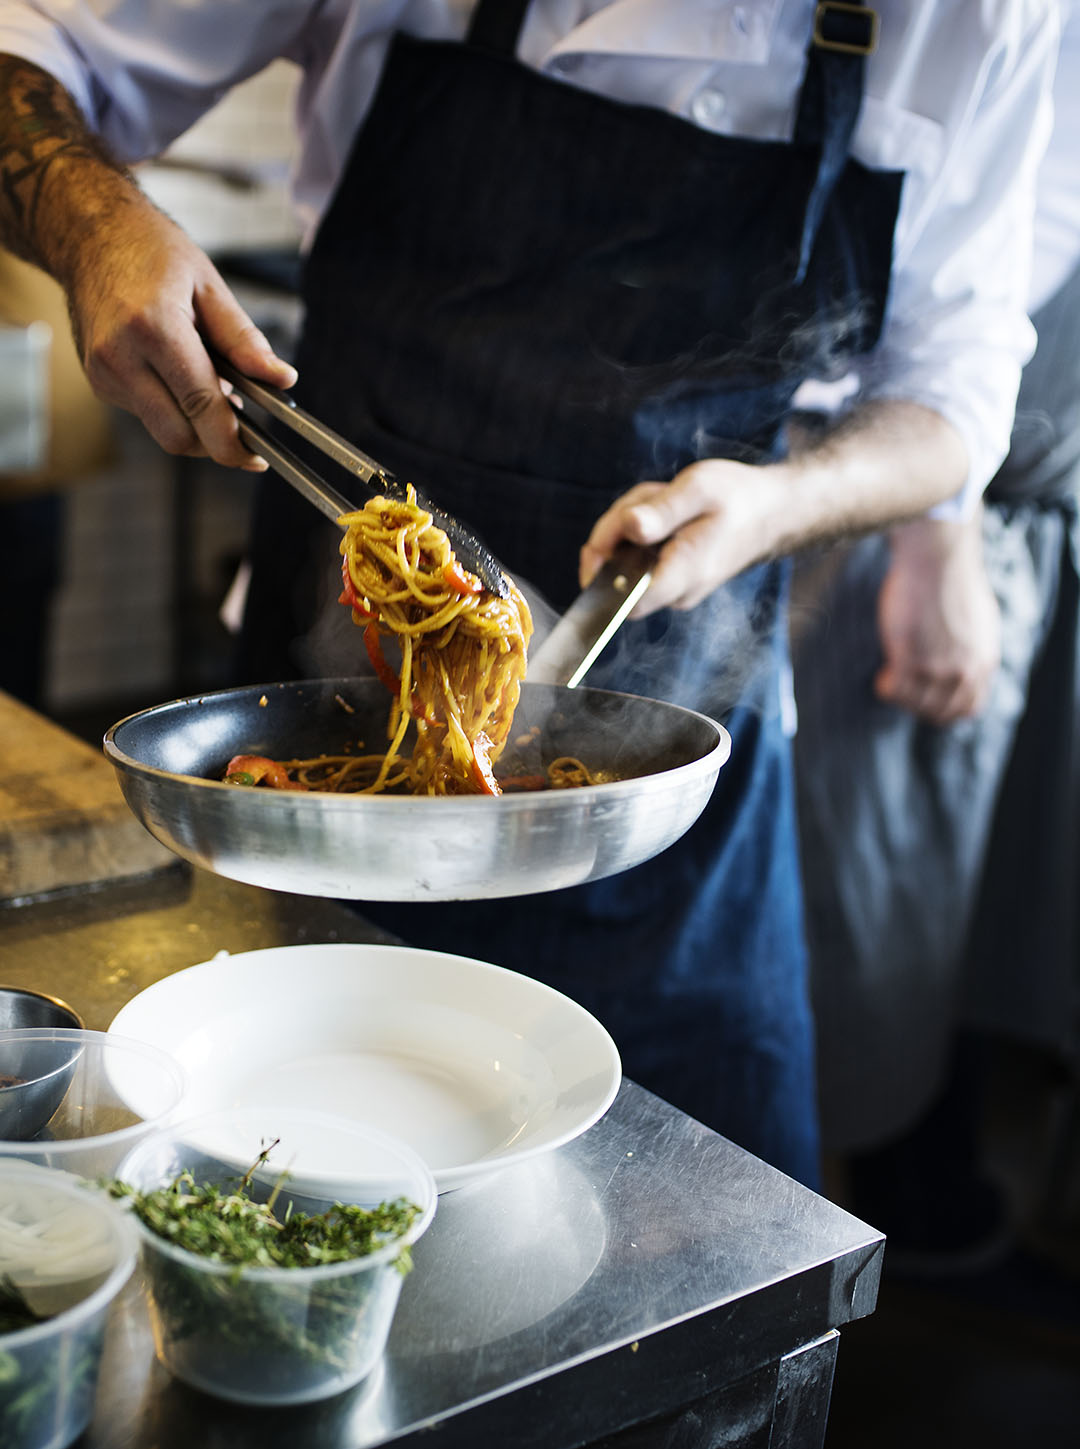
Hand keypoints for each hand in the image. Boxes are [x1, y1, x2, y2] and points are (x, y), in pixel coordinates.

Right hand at [66, 198, 295, 469]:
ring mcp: (104, 374)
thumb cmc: (151, 251)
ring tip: (212, 385)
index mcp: (153, 328)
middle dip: (215, 443)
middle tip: (244, 427)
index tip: (258, 457)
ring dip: (195, 424)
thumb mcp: (209, 285)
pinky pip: (148, 415)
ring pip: (163, 431)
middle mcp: (120, 357)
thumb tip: (282, 380)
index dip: (233, 442)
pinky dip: (174, 409)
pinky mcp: (100, 383)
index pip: (201, 406)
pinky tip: (182, 377)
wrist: (89, 236)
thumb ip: (245, 340)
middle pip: (178, 437)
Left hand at [579, 458, 785, 615]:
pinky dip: (644, 531)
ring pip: (626, 561)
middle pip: (617, 572)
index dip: (601, 568)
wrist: (772, 511)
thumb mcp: (698, 489)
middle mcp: (676, 592)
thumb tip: (629, 529)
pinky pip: (640, 558)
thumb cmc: (738, 497)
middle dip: (620, 529)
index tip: (608, 534)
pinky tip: (668, 512)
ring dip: (633, 525)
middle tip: (653, 497)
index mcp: (683, 573)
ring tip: (667, 499)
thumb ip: (660, 511)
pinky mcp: (673, 580)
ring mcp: (674, 589)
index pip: (623, 600)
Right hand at [874, 513, 1000, 723]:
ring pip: (915, 704)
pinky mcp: (910, 659)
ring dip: (901, 696)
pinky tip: (884, 674)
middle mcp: (964, 671)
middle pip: (939, 712)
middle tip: (905, 688)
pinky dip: (887, 688)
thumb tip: (965, 660)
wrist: (937, 560)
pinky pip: (896, 691)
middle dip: (919, 705)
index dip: (945, 708)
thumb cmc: (953, 580)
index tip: (929, 696)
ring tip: (892, 677)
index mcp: (983, 662)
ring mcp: (937, 668)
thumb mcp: (980, 621)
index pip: (968, 709)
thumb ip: (974, 648)